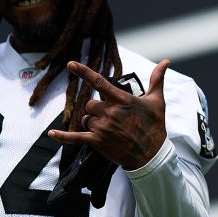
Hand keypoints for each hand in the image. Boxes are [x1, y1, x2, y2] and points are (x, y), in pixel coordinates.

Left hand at [49, 59, 168, 169]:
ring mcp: (102, 127)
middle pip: (90, 104)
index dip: (84, 72)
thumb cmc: (155, 127)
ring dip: (92, 123)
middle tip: (111, 118)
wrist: (152, 154)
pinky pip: (76, 137)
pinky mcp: (97, 141)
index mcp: (122, 100)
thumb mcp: (157, 101)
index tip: (71, 64)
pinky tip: (52, 134)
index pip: (99, 82)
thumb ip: (157, 80)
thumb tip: (165, 62)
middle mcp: (110, 112)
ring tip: (108, 130)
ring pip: (86, 119)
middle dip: (97, 109)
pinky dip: (63, 137)